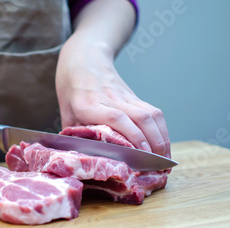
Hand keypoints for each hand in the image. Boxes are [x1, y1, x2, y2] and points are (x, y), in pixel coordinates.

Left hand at [56, 35, 170, 157]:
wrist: (83, 60)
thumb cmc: (71, 91)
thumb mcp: (65, 114)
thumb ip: (74, 136)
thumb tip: (81, 159)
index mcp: (89, 105)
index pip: (116, 118)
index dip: (132, 136)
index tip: (141, 154)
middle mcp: (111, 99)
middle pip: (141, 117)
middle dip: (154, 143)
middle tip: (158, 165)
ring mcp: (125, 96)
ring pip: (152, 114)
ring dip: (162, 137)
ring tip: (165, 158)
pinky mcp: (134, 96)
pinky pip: (153, 112)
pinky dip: (161, 129)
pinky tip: (164, 144)